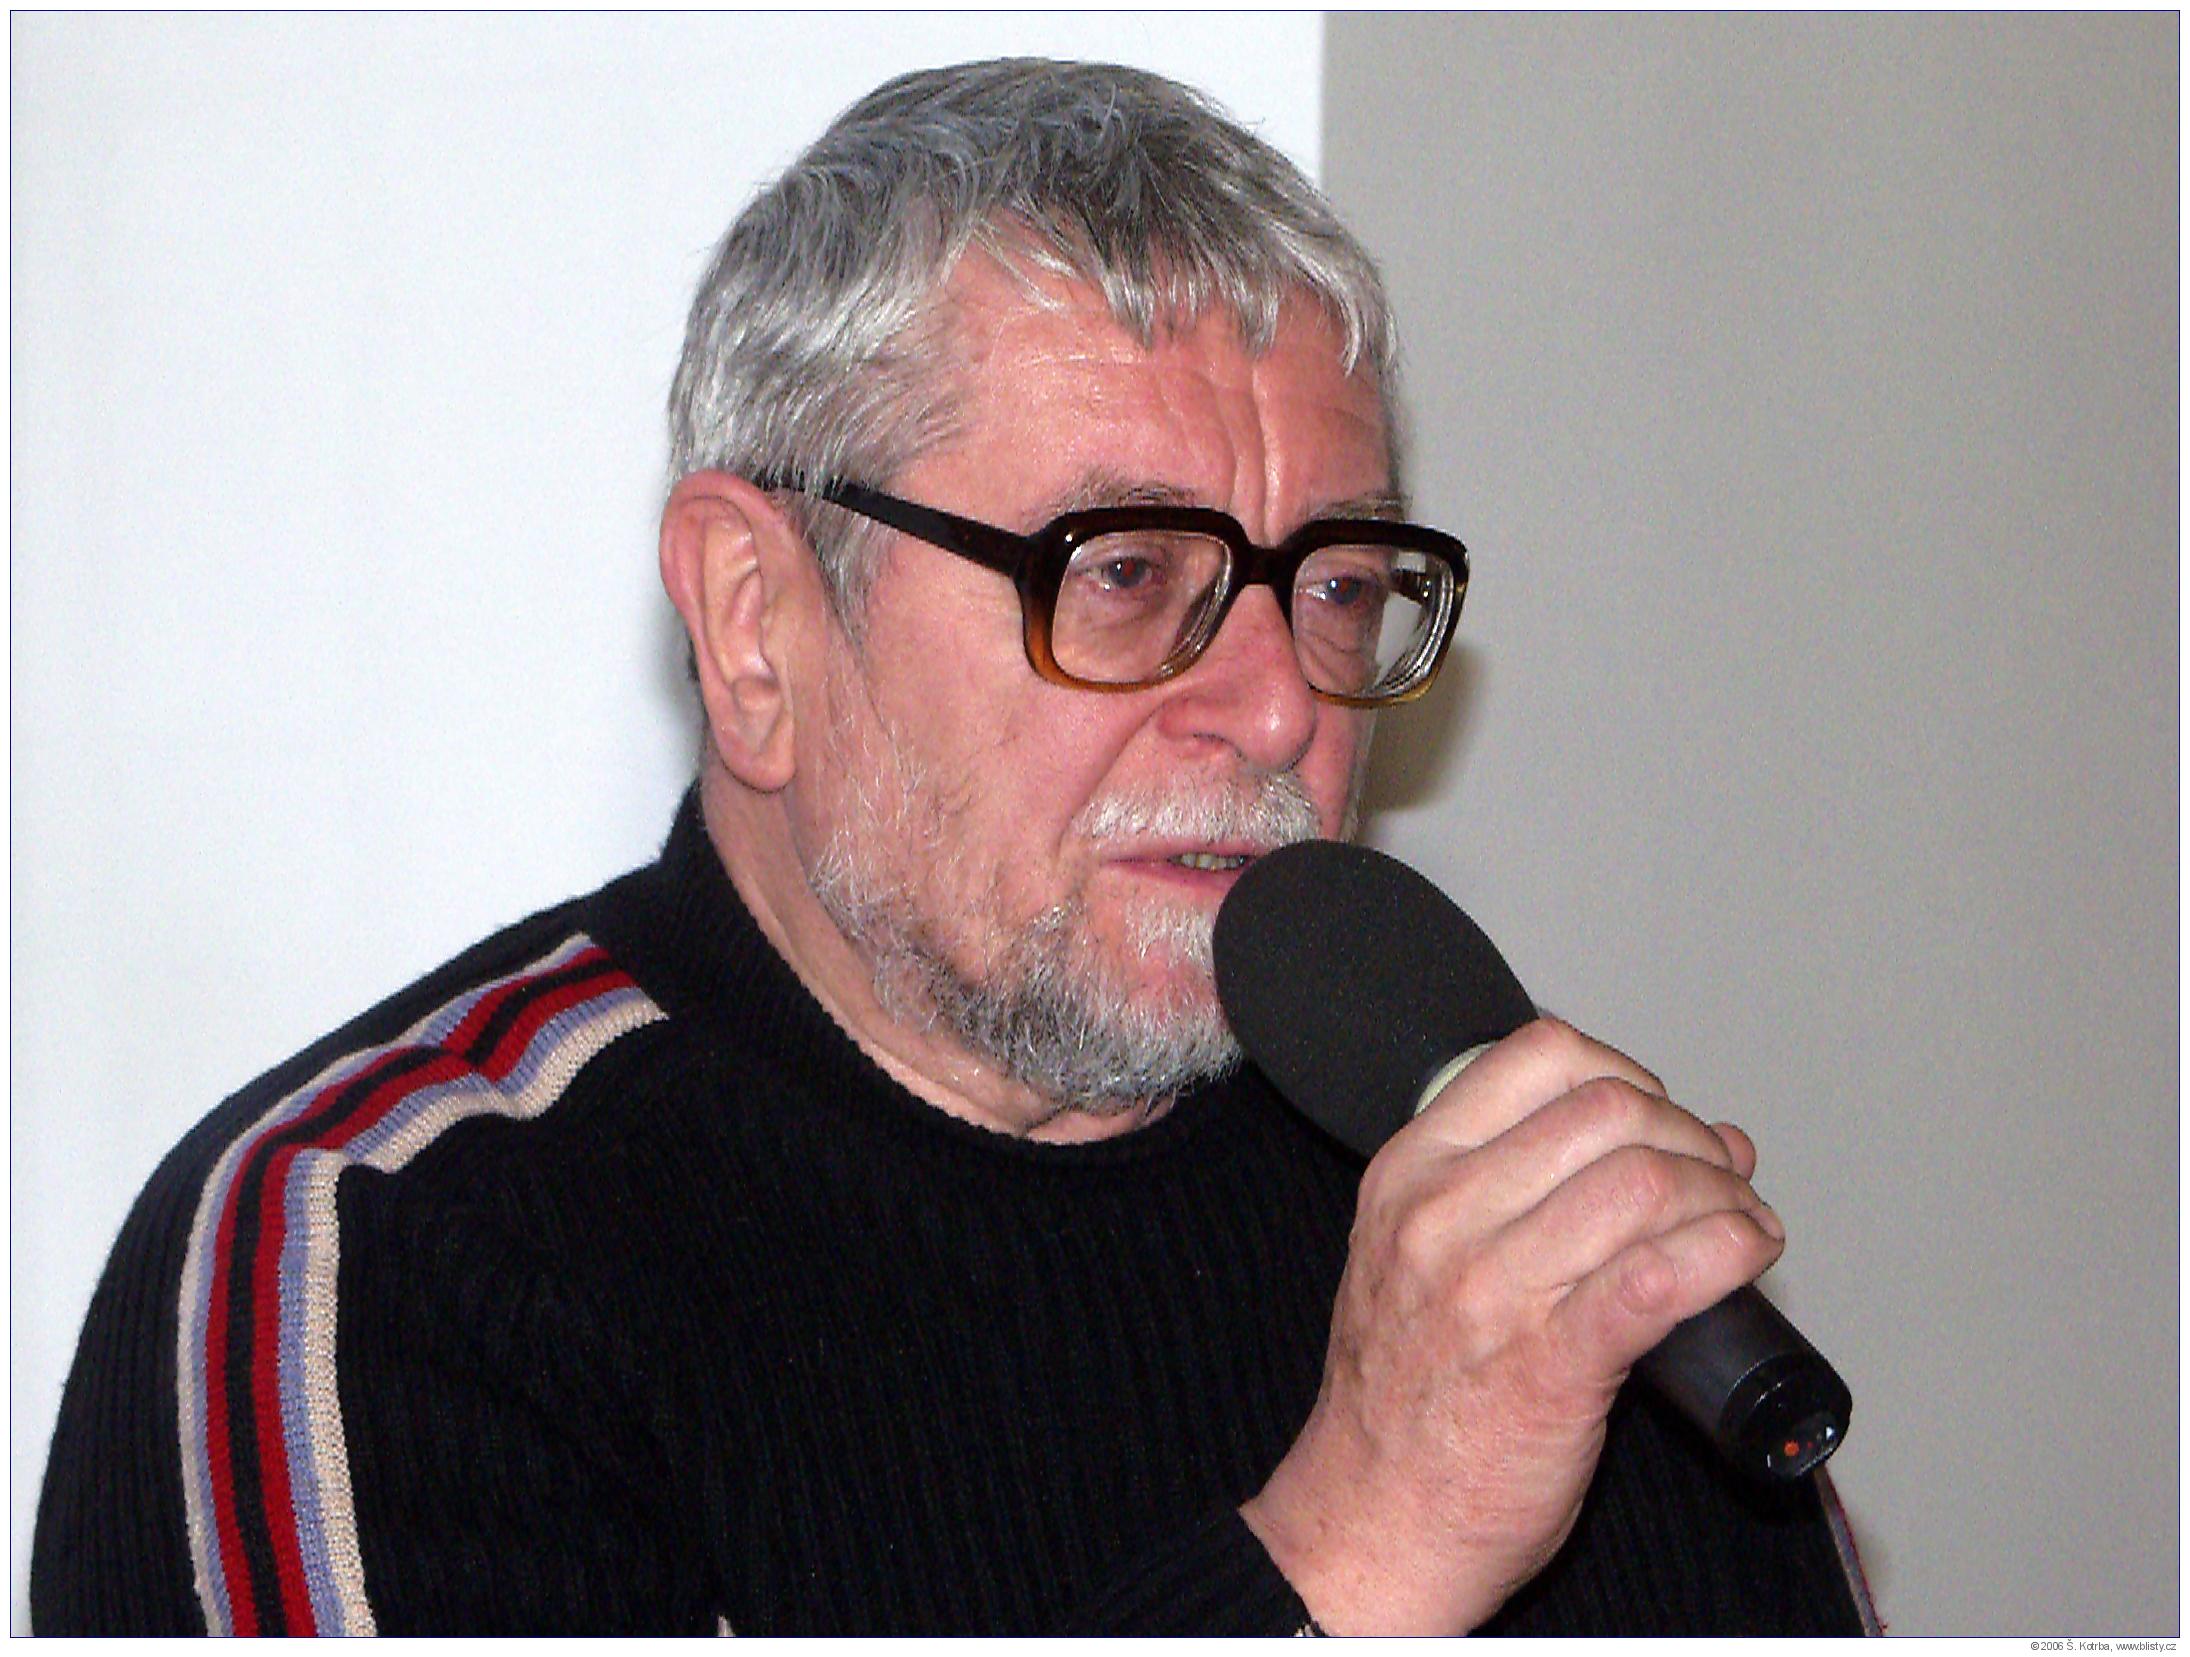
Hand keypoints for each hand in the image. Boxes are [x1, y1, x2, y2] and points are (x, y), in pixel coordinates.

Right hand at [1240, 1016, 1786, 1634]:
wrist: (1371, 1521)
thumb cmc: (1402, 1399)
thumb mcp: (1410, 1254)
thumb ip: (1509, 1190)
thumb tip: (1675, 1138)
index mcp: (1409, 1174)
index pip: (1539, 1056)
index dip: (1628, 1072)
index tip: (1655, 1117)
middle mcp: (1444, 1216)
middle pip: (1610, 1111)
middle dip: (1689, 1135)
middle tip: (1718, 1177)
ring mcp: (1495, 1288)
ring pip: (1647, 1182)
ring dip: (1724, 1193)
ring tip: (1740, 1222)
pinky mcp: (1553, 1363)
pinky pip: (1665, 1273)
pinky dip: (1728, 1249)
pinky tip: (1749, 1254)